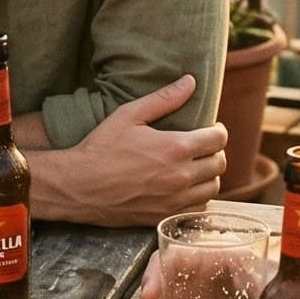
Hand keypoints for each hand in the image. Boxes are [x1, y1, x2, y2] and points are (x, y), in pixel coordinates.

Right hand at [34, 75, 224, 226]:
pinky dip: (198, 197)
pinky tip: (186, 188)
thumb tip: (190, 82)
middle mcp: (181, 176)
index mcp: (176, 147)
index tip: (210, 128)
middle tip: (202, 146)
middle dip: (215, 151)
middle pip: (219, 163)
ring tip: (196, 166)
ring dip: (209, 175)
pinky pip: (197, 208)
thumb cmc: (101, 148)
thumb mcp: (129, 115)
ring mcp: (174, 200)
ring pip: (213, 188)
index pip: (218, 139)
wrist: (79, 186)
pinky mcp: (165, 216)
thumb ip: (164, 98)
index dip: (218, 130)